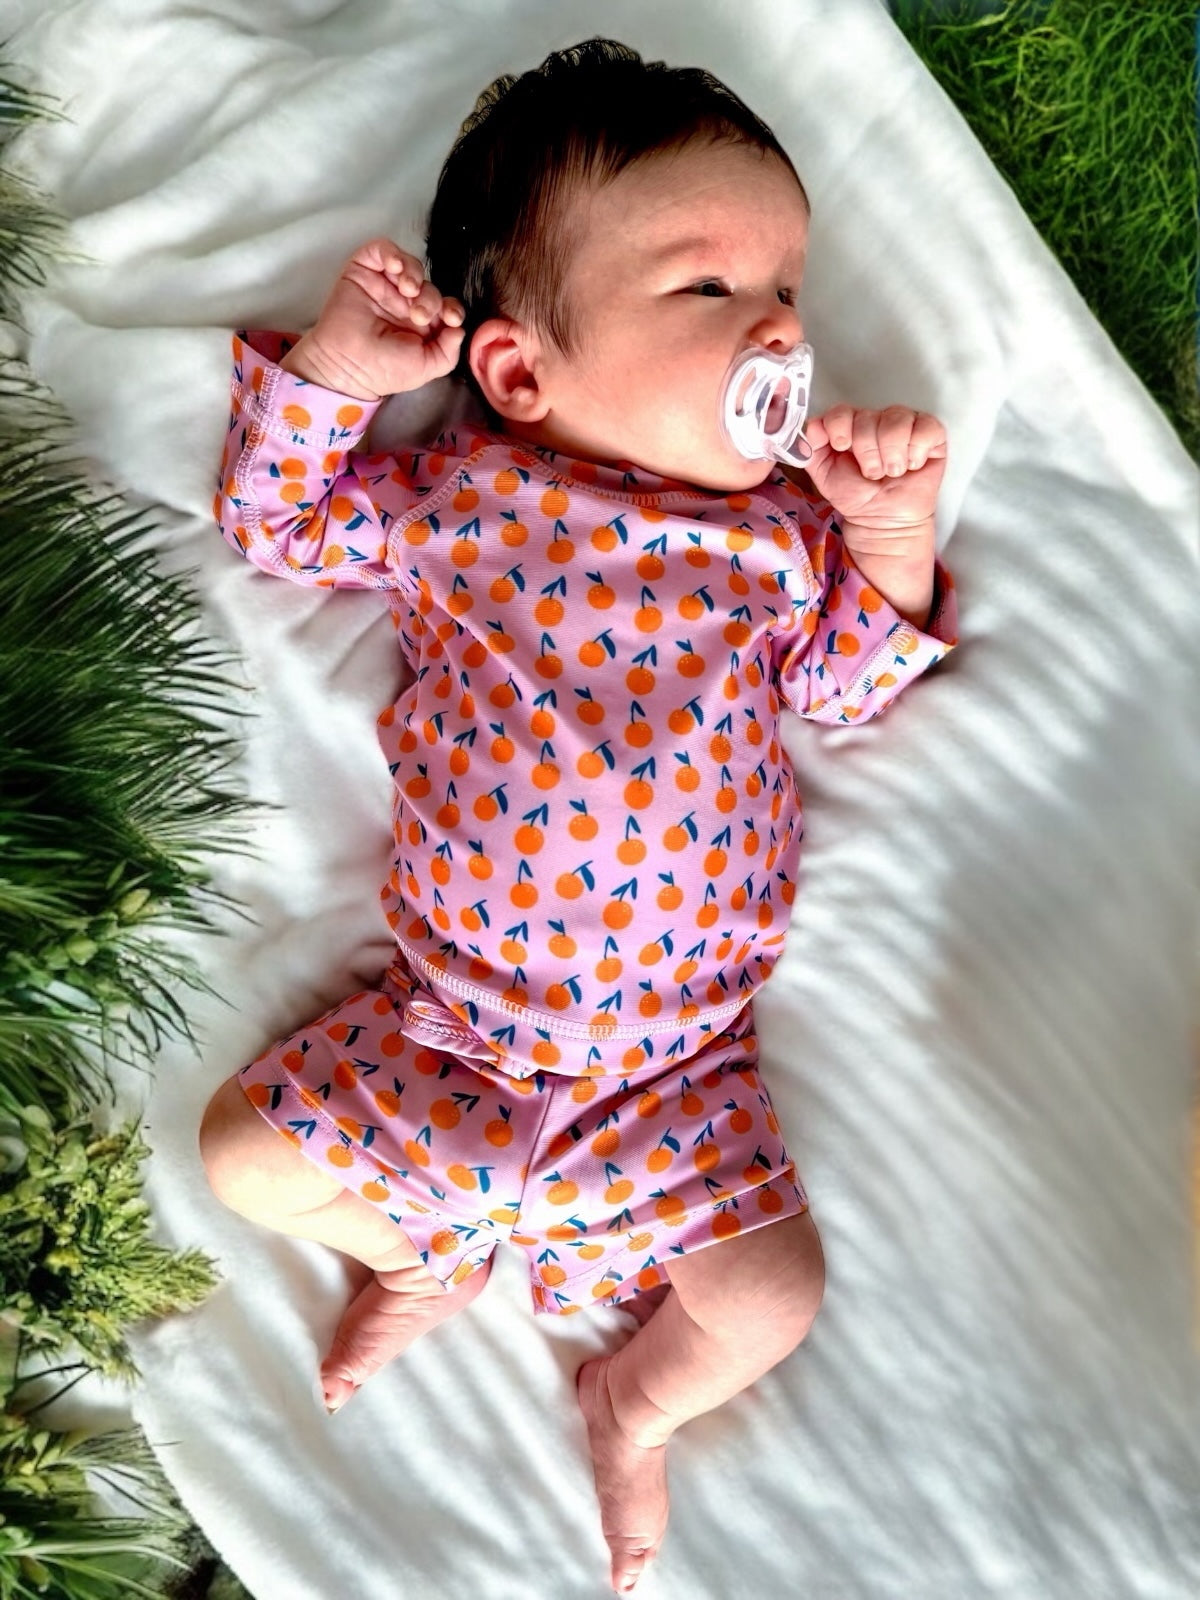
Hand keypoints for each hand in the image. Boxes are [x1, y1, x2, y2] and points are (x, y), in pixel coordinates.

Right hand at [295, 236, 465, 399]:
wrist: (347, 365)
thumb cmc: (384, 370)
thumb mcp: (427, 368)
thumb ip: (449, 352)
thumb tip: (460, 329)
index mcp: (422, 324)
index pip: (445, 306)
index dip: (453, 308)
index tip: (451, 318)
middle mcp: (404, 302)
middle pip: (429, 285)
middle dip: (431, 299)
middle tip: (418, 315)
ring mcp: (384, 285)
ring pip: (409, 265)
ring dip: (414, 274)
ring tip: (408, 290)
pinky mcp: (363, 271)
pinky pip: (381, 250)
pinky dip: (391, 253)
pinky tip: (395, 267)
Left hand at [803, 404, 946, 532]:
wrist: (883, 520)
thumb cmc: (857, 496)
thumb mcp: (824, 475)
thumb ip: (811, 449)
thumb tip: (813, 426)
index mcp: (850, 425)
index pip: (841, 411)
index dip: (840, 428)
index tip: (842, 448)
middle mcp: (876, 419)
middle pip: (867, 418)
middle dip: (867, 453)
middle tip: (872, 474)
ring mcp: (905, 423)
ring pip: (895, 421)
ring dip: (891, 456)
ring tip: (892, 473)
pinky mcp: (931, 433)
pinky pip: (925, 429)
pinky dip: (916, 452)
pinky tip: (912, 465)